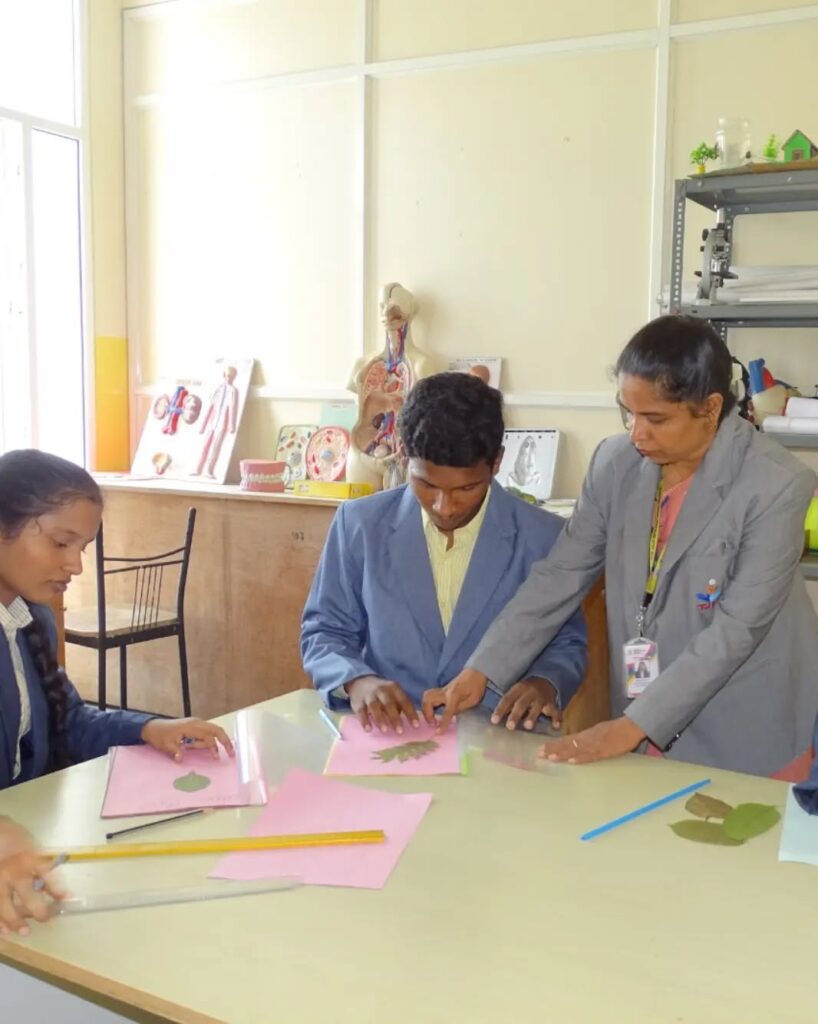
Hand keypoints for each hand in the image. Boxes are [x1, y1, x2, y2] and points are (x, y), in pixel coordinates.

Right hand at [0, 820, 66, 935]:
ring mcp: (0, 878)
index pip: (46, 872)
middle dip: (37, 908)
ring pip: (4, 903)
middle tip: (46, 918)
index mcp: (30, 857)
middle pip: (26, 892)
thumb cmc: (16, 841)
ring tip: (24, 931)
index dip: (56, 887)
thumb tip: (61, 893)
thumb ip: (45, 869)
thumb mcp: (33, 848)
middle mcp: (14, 869)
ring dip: (14, 920)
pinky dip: (0, 920)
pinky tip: (5, 931)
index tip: (67, 898)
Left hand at [141, 718, 234, 760]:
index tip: (217, 758)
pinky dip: (208, 741)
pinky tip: (205, 749)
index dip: (214, 747)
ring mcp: (196, 724)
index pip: (209, 735)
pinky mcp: (194, 728)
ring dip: (212, 743)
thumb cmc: (160, 734)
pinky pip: (205, 734)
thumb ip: (175, 751)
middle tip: (232, 753)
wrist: (152, 727)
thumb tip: (180, 759)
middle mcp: (197, 723)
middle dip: (225, 741)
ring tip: (204, 751)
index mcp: (192, 726)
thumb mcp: (166, 744)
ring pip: (211, 733)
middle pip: (216, 730)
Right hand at [346, 676, 418, 733]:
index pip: (404, 701)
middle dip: (395, 718)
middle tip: (400, 732)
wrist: (362, 682)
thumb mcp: (394, 694)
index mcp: (394, 688)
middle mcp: (382, 690)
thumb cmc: (384, 693)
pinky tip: (368, 729)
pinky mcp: (358, 702)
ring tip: (385, 730)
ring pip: (374, 706)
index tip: (416, 726)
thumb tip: (412, 722)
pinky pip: (361, 711)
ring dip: (380, 718)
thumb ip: (402, 705)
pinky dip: (364, 720)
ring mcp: (369, 695)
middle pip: (389, 703)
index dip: (410, 713)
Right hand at [422, 668, 486, 732]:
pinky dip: (428, 706)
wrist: (475, 674)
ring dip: (425, 709)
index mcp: (454, 695)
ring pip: (426, 697)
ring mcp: (442, 690)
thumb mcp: (472, 701)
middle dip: (427, 714)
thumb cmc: (476, 687)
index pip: (446, 711)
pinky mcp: (441, 690)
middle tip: (433, 723)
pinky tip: (433, 713)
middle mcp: (445, 691)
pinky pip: (429, 696)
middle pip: (428, 700)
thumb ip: (460, 709)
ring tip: (432, 719)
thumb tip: (450, 716)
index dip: (442, 723)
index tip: (438, 732)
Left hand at [490, 678, 560, 730]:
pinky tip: (556, 725)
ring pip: (537, 707)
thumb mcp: (515, 693)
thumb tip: (493, 720)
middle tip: (509, 727)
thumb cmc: (525, 692)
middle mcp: (529, 692)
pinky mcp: (552, 703)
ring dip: (532, 716)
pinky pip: (555, 710)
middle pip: (521, 704)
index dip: (500, 710)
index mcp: (518, 689)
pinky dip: (556, 718)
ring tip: (527, 726)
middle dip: (515, 715)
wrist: (545, 680)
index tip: (494, 721)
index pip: (507, 699)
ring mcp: (541, 697)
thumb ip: (507, 705)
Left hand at [538, 716, 645, 764]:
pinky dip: (581, 758)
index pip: (566, 740)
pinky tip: (571, 761)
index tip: (541, 748)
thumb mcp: (598, 731)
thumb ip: (588, 738)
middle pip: (567, 745)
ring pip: (576, 750)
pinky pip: (591, 755)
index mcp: (586, 734)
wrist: (630, 727)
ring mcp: (595, 745)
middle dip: (553, 749)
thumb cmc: (616, 729)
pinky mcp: (604, 751)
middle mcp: (588, 739)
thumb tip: (577, 743)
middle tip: (539, 754)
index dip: (554, 745)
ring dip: (563, 754)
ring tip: (550, 757)